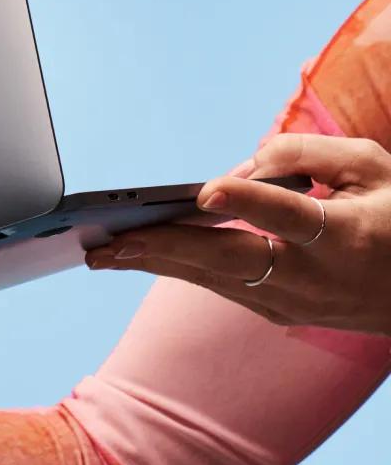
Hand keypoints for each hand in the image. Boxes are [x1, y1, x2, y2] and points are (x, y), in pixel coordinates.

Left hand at [86, 133, 390, 334]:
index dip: (247, 202)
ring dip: (155, 263)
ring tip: (101, 252)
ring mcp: (294, 301)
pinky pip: (220, 286)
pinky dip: (178, 270)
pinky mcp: (279, 311)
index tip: (207, 190)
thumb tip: (243, 166)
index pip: (289, 216)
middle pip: (230, 260)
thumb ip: (309, 153)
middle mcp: (314, 275)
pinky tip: (137, 257)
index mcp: (345, 234)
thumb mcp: (373, 168)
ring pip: (214, 279)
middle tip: (110, 239)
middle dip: (165, 247)